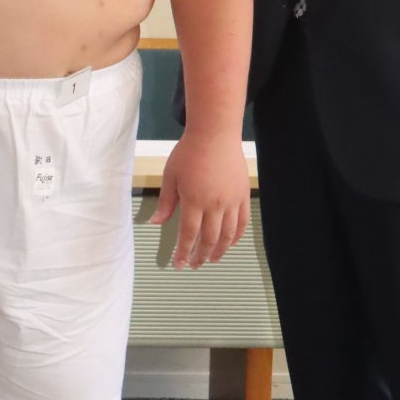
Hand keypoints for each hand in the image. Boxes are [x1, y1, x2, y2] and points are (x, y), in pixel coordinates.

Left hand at [150, 129, 249, 268]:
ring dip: (220, 250)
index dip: (184, 252)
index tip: (179, 264)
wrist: (215, 134)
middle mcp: (215, 205)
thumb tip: (156, 223)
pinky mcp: (243, 194)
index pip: (188, 234)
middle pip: (209, 238)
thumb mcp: (171, 176)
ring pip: (227, 234)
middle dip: (201, 256)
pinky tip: (230, 243)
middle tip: (195, 265)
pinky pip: (242, 221)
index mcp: (194, 201)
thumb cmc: (189, 152)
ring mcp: (231, 201)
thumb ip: (166, 202)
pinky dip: (237, 236)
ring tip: (212, 259)